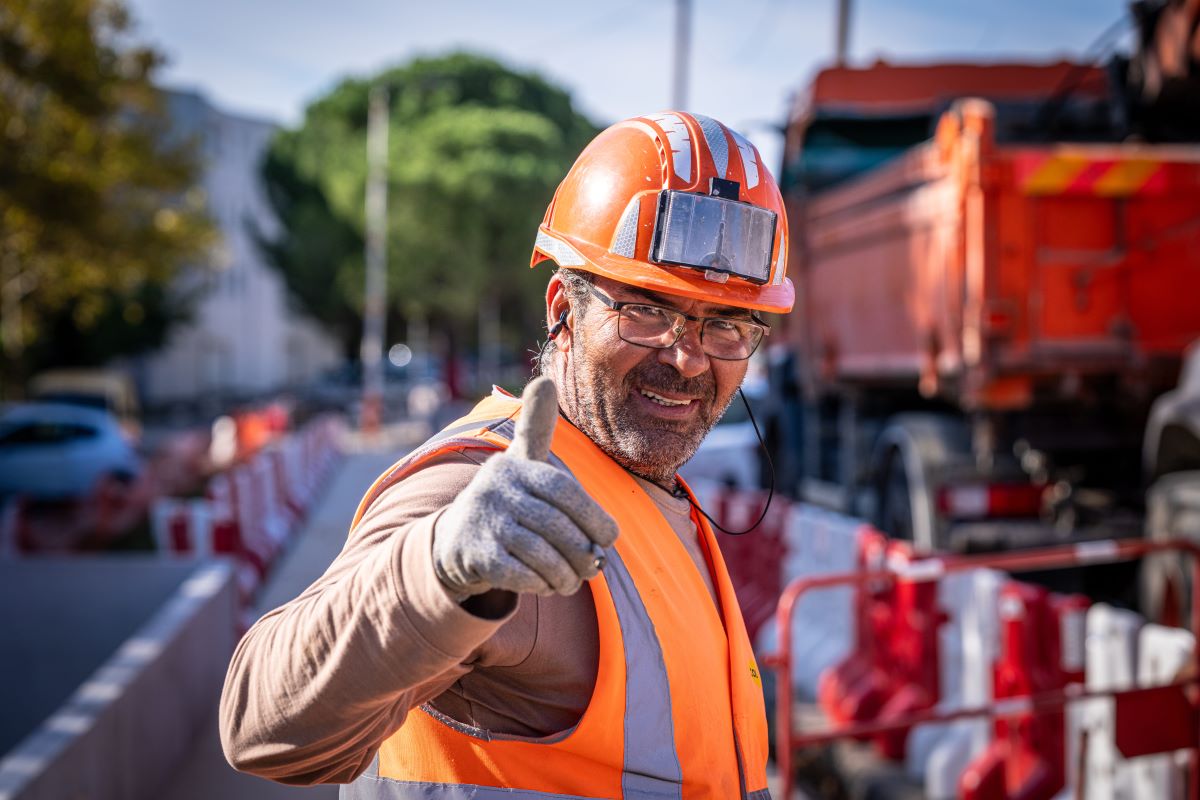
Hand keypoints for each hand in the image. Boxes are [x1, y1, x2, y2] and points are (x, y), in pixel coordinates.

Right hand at [433, 377, 618, 598]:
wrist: (452, 540)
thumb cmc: (504, 499)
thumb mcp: (520, 462)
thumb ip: (535, 427)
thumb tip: (543, 380)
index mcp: (515, 466)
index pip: (565, 492)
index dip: (593, 517)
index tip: (610, 538)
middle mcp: (495, 489)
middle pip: (556, 527)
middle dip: (582, 552)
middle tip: (595, 567)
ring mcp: (483, 522)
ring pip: (542, 555)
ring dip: (565, 575)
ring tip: (573, 580)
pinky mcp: (474, 554)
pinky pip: (521, 575)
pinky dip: (541, 584)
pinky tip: (547, 585)